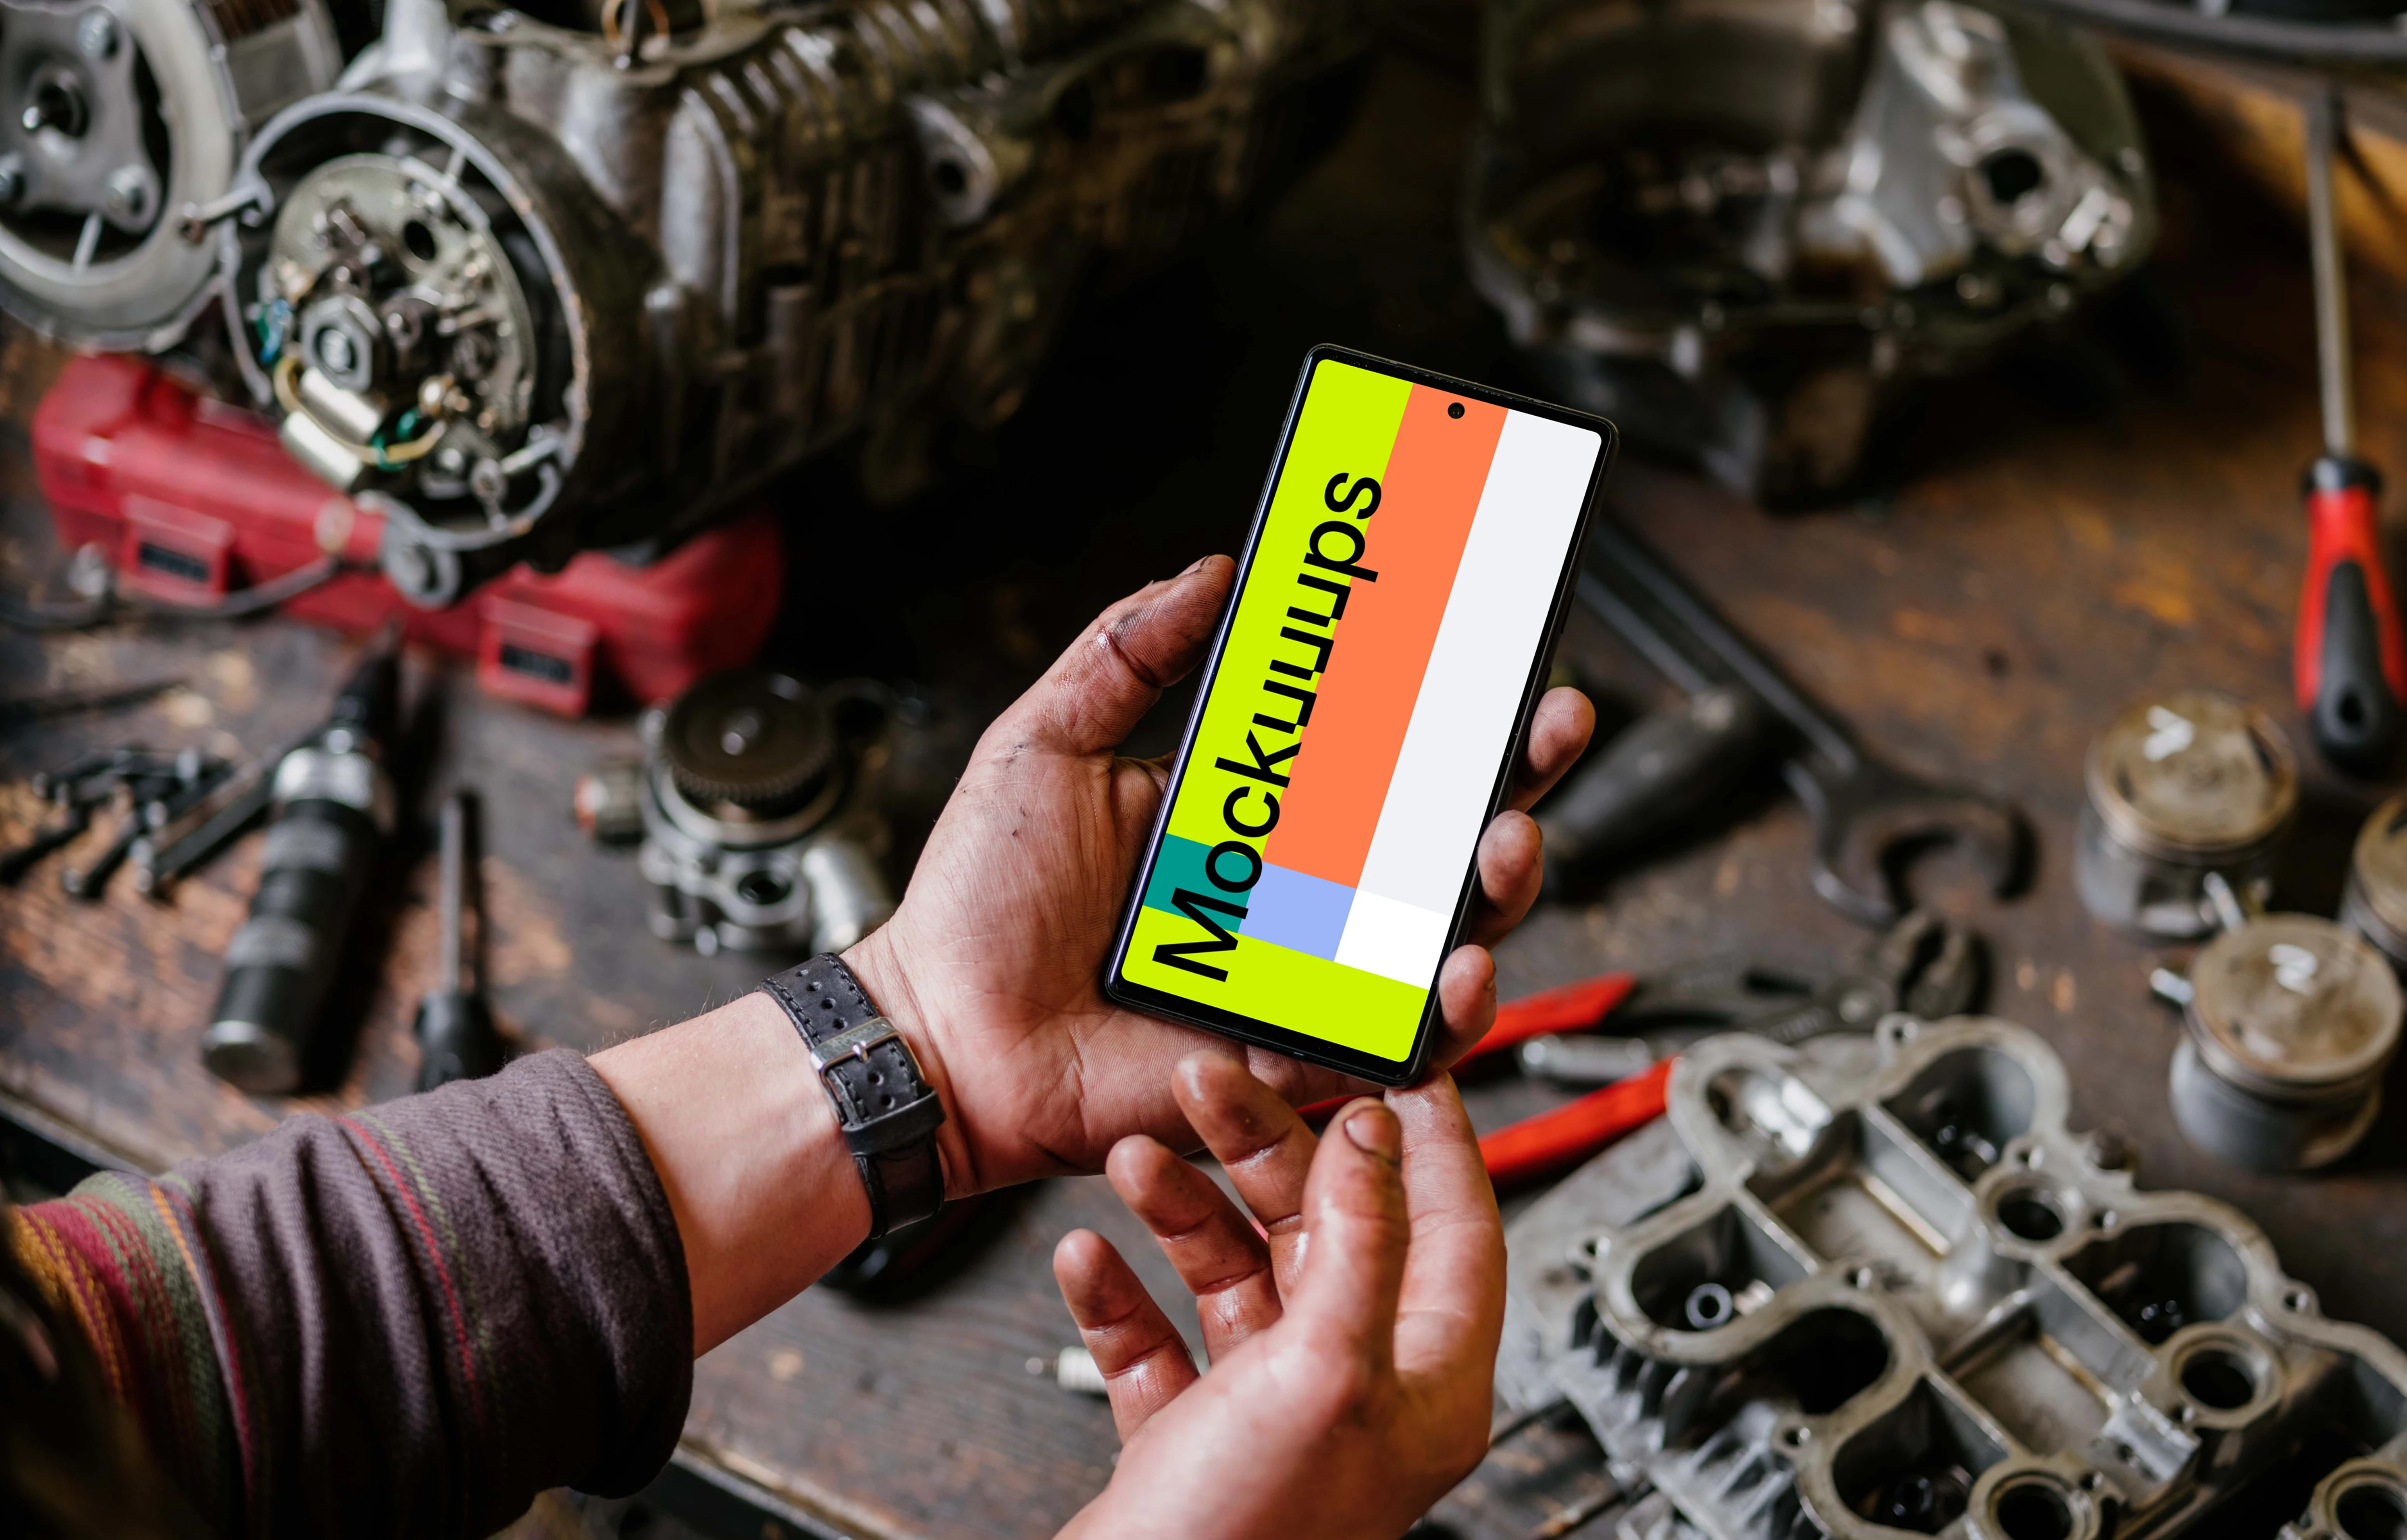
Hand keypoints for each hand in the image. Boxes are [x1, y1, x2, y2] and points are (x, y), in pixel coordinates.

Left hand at [845, 556, 1593, 1196]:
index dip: (1448, 709)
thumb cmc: (979, 905)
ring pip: (1443, 941)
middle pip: (1439, 842)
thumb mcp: (1046, 743)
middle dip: (1517, 782)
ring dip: (1498, 891)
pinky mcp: (1291, 1065)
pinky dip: (1442, 1016)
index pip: (1373, 757)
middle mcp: (1294, 901)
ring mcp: (1300, 984)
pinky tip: (1458, 971)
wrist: (939, 1035)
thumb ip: (1127, 652)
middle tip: (1548, 726)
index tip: (1498, 648)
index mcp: (1250, 822)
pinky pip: (1393, 1048)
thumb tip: (1212, 569)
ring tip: (1507, 842)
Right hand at [1052, 1055, 1502, 1539]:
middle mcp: (1356, 1392)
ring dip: (1182, 1207)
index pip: (1454, 1224)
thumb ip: (1362, 1240)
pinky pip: (1163, 1336)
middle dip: (1264, 1148)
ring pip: (1239, 1269)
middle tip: (1214, 1079)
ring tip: (1133, 1159)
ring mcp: (1272, 1412)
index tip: (1397, 1055)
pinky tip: (1089, 1253)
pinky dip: (1125, 1289)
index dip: (1428, 1134)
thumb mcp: (1323, 1368)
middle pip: (1331, 1228)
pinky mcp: (1193, 1435)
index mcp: (1424, 1382)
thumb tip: (1382, 1135)